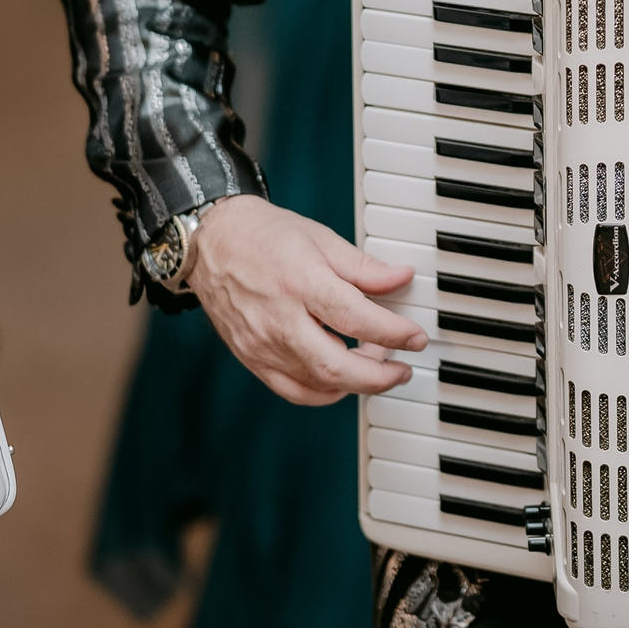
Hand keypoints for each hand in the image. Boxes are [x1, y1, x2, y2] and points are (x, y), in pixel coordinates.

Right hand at [183, 196, 425, 405]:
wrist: (212, 241)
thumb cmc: (264, 235)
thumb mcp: (320, 239)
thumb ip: (363, 267)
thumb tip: (402, 278)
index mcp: (300, 282)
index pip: (357, 319)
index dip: (395, 332)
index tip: (416, 336)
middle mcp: (279, 319)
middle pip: (337, 366)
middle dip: (380, 376)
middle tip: (402, 368)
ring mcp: (262, 344)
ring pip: (318, 384)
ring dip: (356, 382)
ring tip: (373, 363)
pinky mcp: (252, 358)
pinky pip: (294, 391)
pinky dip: (325, 392)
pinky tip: (342, 378)